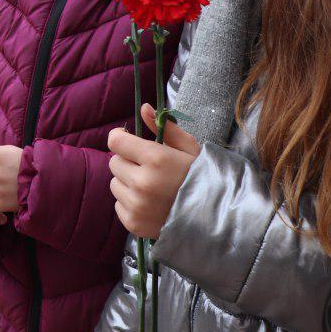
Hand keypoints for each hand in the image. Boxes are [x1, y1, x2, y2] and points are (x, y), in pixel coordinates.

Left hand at [108, 104, 201, 239]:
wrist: (215, 219)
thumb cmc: (203, 178)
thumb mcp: (189, 148)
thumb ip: (165, 127)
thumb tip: (143, 108)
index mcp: (156, 159)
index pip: (116, 141)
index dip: (121, 137)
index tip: (128, 139)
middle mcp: (142, 182)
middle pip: (114, 162)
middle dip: (128, 161)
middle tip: (147, 167)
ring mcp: (136, 205)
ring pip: (115, 184)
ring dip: (127, 182)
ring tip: (150, 187)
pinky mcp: (133, 223)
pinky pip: (119, 204)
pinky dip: (130, 202)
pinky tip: (150, 203)